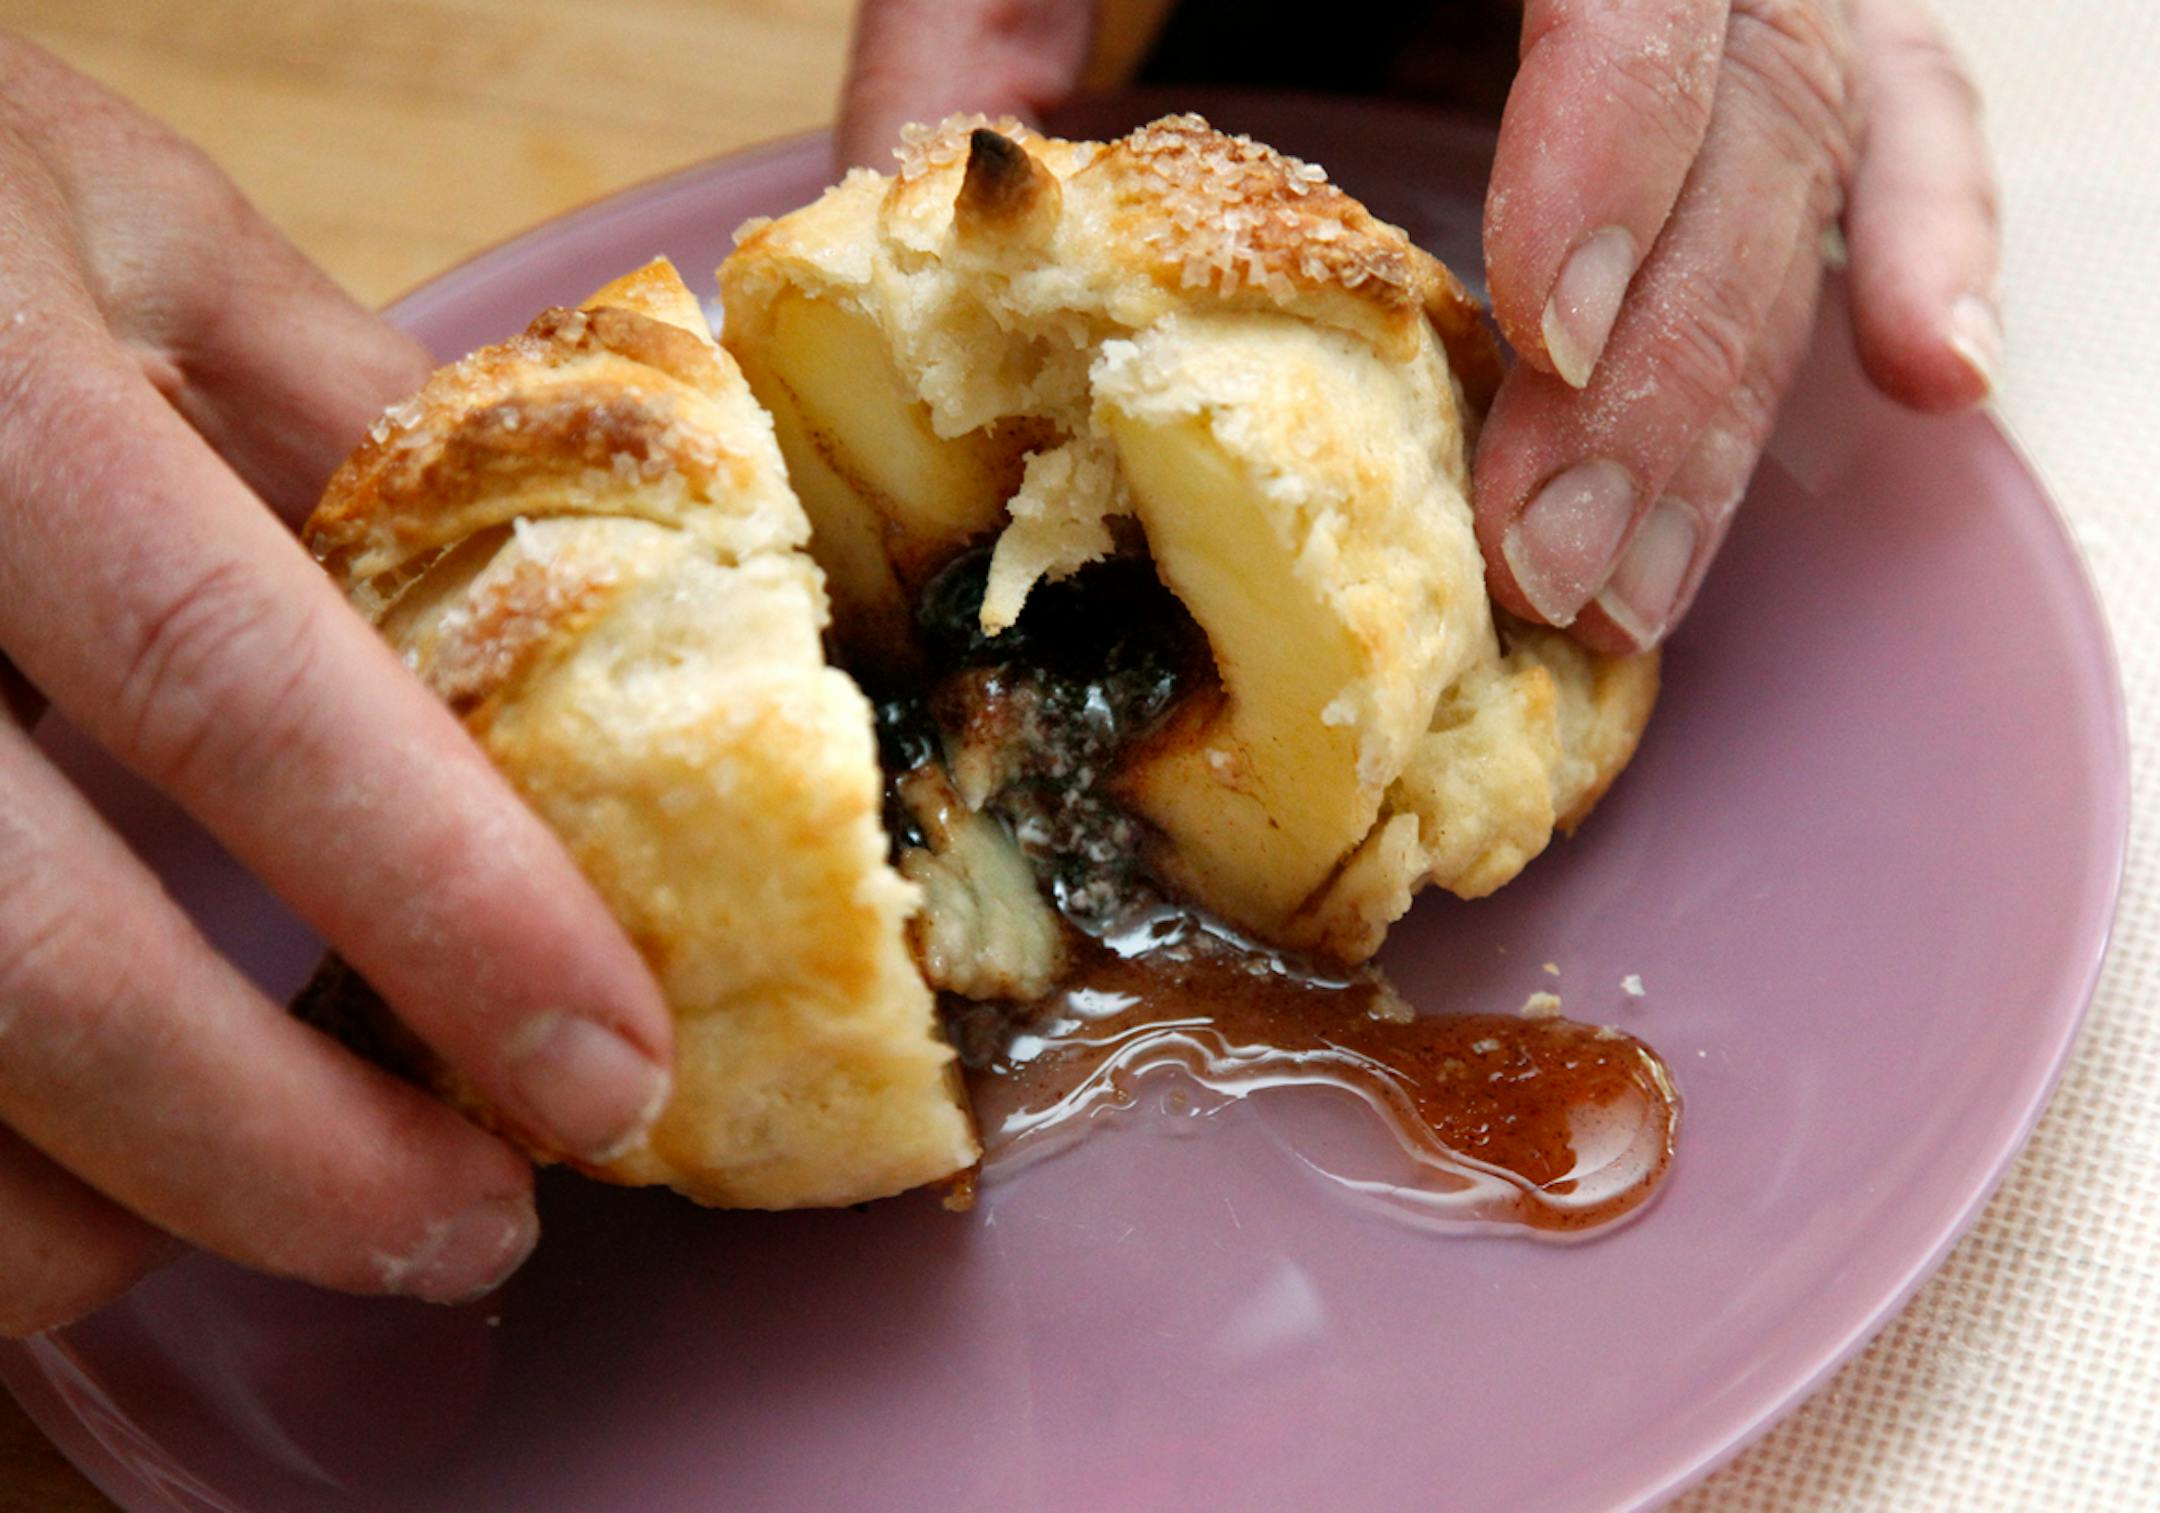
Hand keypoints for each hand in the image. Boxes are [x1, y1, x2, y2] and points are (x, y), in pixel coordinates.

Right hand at [0, 38, 671, 1336]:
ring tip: (299, 1211)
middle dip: (279, 1154)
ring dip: (98, 1221)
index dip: (442, 905)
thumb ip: (344, 421)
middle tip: (470, 1227)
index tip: (609, 1068)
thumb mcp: (127, 238)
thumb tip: (583, 603)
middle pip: (31, 960)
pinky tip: (85, 1177)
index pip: (237, 686)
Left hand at [837, 0, 1999, 651]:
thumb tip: (877, 248)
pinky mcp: (1753, 16)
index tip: (1549, 327)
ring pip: (1810, 153)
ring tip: (1633, 588)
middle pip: (1742, 105)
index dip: (1619, 137)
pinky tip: (1928, 383)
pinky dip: (1919, 239)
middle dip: (1660, 363)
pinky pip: (1897, 108)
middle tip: (1552, 569)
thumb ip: (972, 33)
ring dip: (1737, 388)